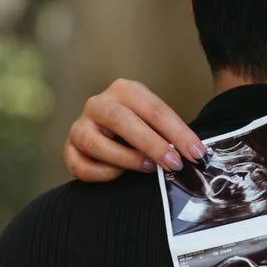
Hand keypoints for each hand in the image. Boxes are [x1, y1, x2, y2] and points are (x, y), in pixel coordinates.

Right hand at [63, 78, 205, 182]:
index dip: (178, 132)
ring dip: (125, 158)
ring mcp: (80, 125)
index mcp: (125, 90)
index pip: (154, 109)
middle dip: (153, 144)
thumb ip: (170, 135)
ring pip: (94, 141)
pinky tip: (118, 176)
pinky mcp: (69, 149)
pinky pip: (80, 164)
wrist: (107, 138)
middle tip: (175, 164)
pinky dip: (100, 173)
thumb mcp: (156, 124)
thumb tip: (196, 155)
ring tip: (147, 168)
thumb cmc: (141, 131)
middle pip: (123, 120)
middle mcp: (99, 103)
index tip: (197, 153)